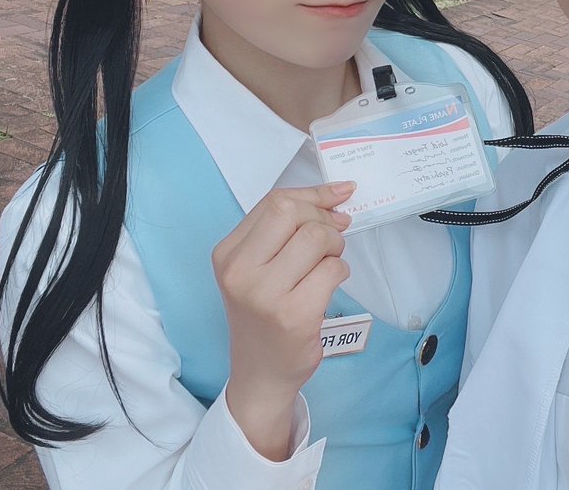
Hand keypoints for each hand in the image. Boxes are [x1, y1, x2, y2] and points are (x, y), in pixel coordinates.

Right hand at [212, 182, 354, 459]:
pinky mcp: (294, 315)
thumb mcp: (260, 267)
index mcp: (227, 254)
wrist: (260, 374)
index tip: (340, 195)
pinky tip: (328, 286)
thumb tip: (338, 197)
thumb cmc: (264, 315)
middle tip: (331, 240)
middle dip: (324, 221)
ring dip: (335, 247)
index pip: (275, 202)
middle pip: (295, 214)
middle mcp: (240, 271)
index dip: (314, 194)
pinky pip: (332, 270)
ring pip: (317, 239)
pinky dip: (340, 271)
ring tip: (328, 264)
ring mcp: (265, 294)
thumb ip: (288, 230)